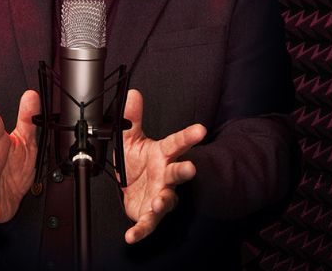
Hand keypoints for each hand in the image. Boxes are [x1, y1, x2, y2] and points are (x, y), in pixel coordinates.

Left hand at [120, 89, 206, 243]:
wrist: (131, 189)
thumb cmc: (137, 163)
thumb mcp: (130, 139)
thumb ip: (131, 119)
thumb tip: (133, 94)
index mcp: (163, 155)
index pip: (177, 143)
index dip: (189, 136)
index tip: (200, 130)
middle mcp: (165, 176)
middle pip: (178, 172)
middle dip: (185, 170)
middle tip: (190, 167)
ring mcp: (160, 195)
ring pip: (167, 199)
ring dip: (164, 201)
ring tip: (159, 202)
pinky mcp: (149, 214)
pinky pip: (146, 224)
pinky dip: (140, 230)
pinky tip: (131, 236)